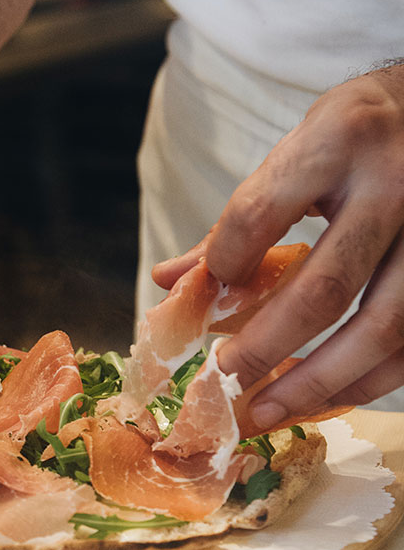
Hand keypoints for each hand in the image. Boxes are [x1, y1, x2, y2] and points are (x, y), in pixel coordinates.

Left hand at [154, 64, 403, 427]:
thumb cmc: (352, 137)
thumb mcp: (291, 157)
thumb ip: (234, 223)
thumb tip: (168, 280)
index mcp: (336, 142)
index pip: (258, 216)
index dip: (225, 266)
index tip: (210, 298)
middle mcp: (394, 184)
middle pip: (324, 289)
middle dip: (266, 348)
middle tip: (225, 381)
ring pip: (383, 328)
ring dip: (319, 383)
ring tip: (269, 412)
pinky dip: (368, 380)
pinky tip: (327, 397)